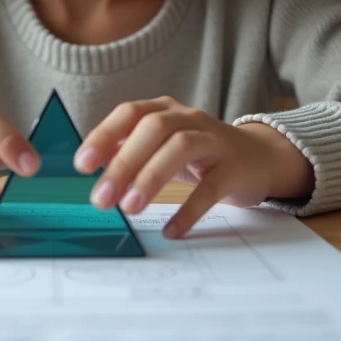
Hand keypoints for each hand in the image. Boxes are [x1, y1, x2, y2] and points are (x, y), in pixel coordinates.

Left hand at [74, 97, 313, 238]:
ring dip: (151, 177)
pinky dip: (188, 209)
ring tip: (130, 208)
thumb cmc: (199, 154)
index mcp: (164, 110)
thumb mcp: (161, 146)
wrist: (258, 158)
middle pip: (153, 128)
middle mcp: (188, 118)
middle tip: (101, 198)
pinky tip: (171, 230)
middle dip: (124, 162)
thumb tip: (93, 165)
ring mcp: (213, 141)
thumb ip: (129, 150)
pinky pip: (210, 188)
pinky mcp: (233, 169)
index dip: (104, 136)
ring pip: (180, 148)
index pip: (130, 113)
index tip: (83, 165)